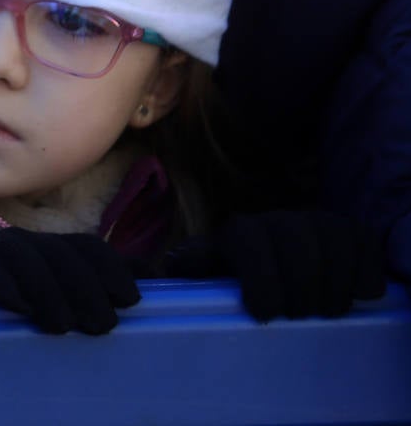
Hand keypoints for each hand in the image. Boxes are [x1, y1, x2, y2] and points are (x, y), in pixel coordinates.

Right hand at [0, 228, 139, 334]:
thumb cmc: (6, 309)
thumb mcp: (55, 298)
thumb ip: (98, 285)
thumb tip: (155, 276)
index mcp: (49, 250)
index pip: (86, 247)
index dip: (110, 268)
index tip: (129, 299)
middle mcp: (22, 242)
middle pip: (59, 252)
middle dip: (85, 287)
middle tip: (100, 326)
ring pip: (24, 256)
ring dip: (48, 290)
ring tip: (61, 326)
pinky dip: (2, 284)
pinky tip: (18, 308)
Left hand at [163, 209, 386, 320]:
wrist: (273, 264)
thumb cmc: (239, 279)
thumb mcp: (210, 275)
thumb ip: (192, 268)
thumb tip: (170, 264)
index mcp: (242, 232)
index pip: (251, 244)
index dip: (261, 280)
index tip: (263, 313)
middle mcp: (280, 220)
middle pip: (298, 247)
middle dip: (300, 289)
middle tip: (298, 316)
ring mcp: (318, 223)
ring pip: (335, 244)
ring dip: (333, 286)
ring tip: (325, 312)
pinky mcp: (352, 233)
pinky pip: (365, 245)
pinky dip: (363, 273)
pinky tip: (354, 294)